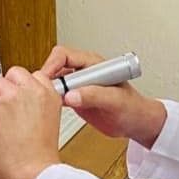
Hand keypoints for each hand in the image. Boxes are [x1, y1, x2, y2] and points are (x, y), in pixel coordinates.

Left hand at [0, 66, 62, 178]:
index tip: (18, 97)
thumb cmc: (39, 155)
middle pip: (14, 73)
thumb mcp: (47, 121)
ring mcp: (13, 97)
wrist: (33, 170)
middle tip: (1, 103)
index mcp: (49, 95)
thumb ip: (35, 106)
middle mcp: (32, 91)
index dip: (23, 86)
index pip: (34, 75)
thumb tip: (18, 104)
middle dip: (5, 87)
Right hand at [40, 45, 166, 148]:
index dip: (52, 65)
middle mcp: (84, 72)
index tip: (46, 80)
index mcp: (93, 64)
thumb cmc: (132, 107)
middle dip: (46, 78)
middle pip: (54, 67)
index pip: (65, 55)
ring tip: (42, 102)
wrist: (135, 123)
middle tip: (42, 93)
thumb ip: (94, 96)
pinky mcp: (75, 98)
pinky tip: (49, 109)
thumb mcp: (115, 101)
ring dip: (46, 90)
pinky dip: (50, 101)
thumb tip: (71, 95)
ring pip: (53, 82)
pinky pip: (56, 96)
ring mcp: (78, 85)